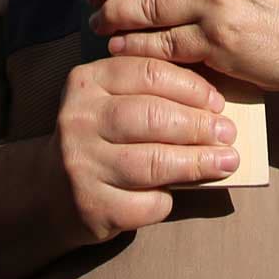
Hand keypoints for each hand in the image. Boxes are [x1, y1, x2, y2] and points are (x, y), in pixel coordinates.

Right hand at [46, 57, 238, 244]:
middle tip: (227, 133)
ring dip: (197, 163)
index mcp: (87, 83)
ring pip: (152, 162)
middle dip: (198, 126)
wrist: (52, 190)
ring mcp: (81, 165)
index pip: (147, 73)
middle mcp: (79, 120)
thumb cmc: (99, 139)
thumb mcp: (110, 102)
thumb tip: (214, 104)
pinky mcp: (91, 205)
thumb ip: (149, 95)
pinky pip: (145, 202)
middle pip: (152, 116)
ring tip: (225, 162)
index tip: (217, 102)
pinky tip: (178, 193)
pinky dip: (168, 199)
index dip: (190, 87)